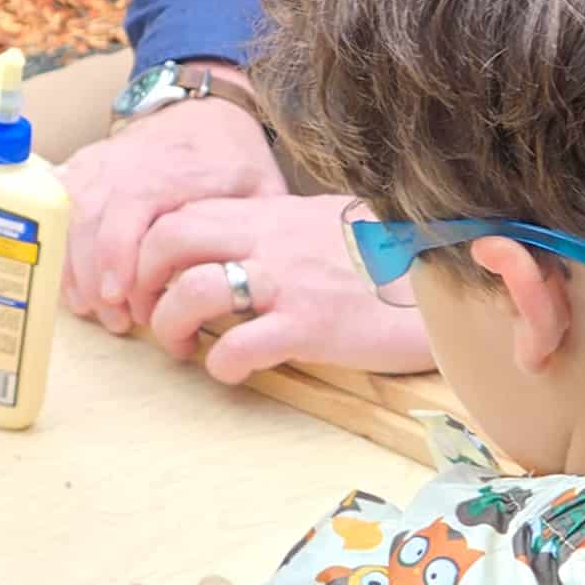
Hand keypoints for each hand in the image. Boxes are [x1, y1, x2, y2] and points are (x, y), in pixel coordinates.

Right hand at [62, 78, 284, 332]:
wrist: (202, 110)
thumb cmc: (232, 157)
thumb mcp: (260, 186)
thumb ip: (256, 231)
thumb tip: (252, 281)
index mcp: (172, 170)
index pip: (130, 208)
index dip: (118, 254)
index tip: (121, 299)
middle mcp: (127, 163)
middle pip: (91, 219)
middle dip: (94, 276)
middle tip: (115, 321)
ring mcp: (100, 163)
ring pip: (69, 216)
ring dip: (74, 267)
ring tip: (92, 310)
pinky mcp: (83, 167)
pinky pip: (56, 207)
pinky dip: (59, 245)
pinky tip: (70, 281)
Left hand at [137, 194, 435, 383]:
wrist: (444, 279)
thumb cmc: (384, 255)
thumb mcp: (320, 223)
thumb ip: (270, 230)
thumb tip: (226, 244)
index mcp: (269, 215)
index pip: (180, 213)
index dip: (145, 247)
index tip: (143, 280)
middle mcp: (270, 241)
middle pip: (169, 240)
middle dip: (140, 280)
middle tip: (145, 313)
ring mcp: (288, 283)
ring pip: (193, 291)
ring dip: (169, 325)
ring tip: (181, 346)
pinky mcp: (311, 327)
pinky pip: (241, 347)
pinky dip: (221, 366)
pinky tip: (230, 371)